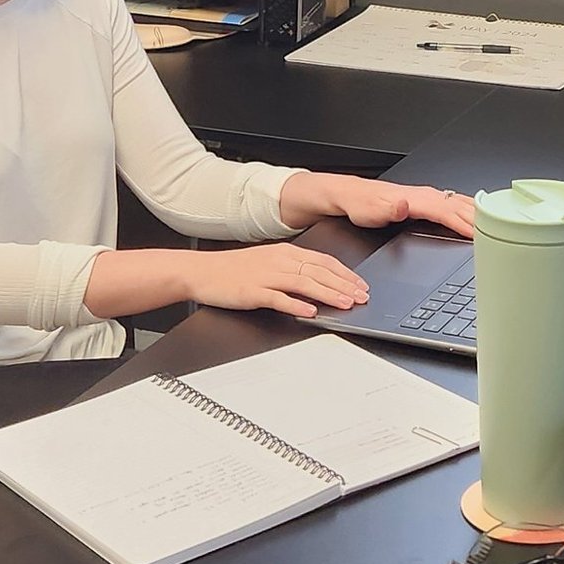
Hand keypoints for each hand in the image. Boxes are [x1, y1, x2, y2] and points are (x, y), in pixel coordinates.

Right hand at [183, 243, 371, 320]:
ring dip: (328, 294)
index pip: (323, 261)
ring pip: (304, 283)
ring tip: (345, 303)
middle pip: (319, 272)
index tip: (361, 285)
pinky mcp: (254, 292)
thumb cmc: (233, 270)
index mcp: (285, 252)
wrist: (201, 272)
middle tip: (362, 296)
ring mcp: (266, 276)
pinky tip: (310, 311)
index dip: (345, 273)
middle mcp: (279, 261)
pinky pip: (279, 298)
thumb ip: (293, 270)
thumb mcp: (268, 262)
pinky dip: (296, 304)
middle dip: (344, 285)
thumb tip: (318, 280)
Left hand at [282, 172, 479, 237]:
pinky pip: (453, 202)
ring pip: (458, 202)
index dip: (466, 224)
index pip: (447, 212)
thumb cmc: (359, 205)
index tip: (483, 235)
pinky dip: (468, 208)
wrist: (348, 195)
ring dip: (478, 211)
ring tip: (497, 223)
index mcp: (414, 199)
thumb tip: (404, 205)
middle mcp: (423, 195)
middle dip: (481, 217)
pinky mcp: (424, 200)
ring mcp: (425, 196)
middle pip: (458, 205)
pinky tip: (474, 214)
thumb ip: (387, 209)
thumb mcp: (367, 211)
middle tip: (503, 231)